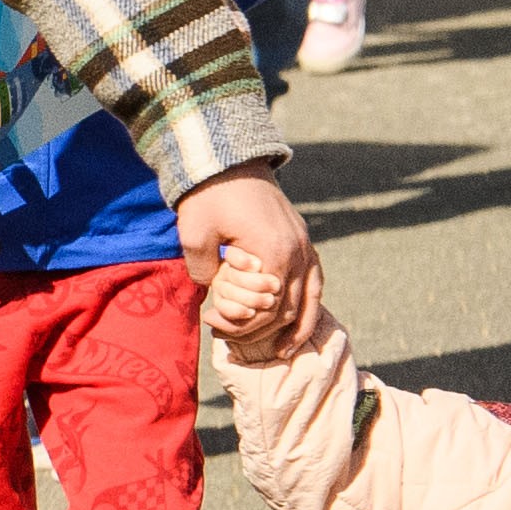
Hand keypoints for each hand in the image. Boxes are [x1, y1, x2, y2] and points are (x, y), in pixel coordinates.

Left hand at [174, 164, 319, 344]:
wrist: (227, 158)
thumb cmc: (209, 194)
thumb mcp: (194, 232)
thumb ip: (204, 269)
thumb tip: (214, 293)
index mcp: (275, 253)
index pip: (265, 310)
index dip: (240, 325)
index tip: (212, 324)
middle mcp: (299, 253)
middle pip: (287, 309)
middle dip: (258, 329)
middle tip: (226, 334)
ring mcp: (306, 245)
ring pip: (310, 299)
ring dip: (296, 328)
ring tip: (280, 351)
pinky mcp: (303, 239)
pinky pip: (315, 280)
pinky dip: (309, 305)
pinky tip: (296, 321)